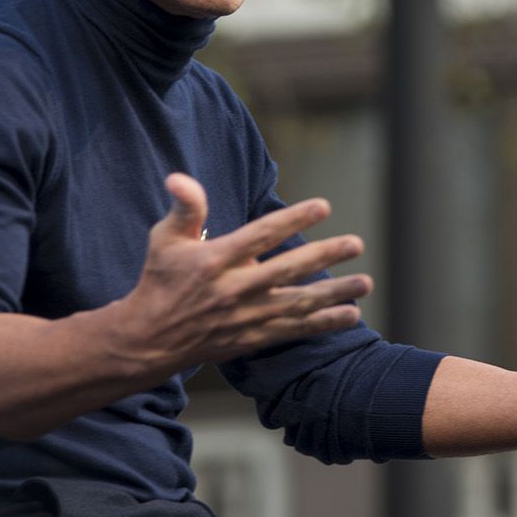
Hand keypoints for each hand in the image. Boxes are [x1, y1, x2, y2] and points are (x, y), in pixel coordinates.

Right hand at [104, 173, 372, 377]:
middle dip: (325, 256)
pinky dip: (325, 324)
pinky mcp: (253, 338)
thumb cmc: (161, 280)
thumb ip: (184, 208)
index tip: (323, 206)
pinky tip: (353, 315)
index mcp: (215, 260)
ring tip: (366, 282)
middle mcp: (234, 290)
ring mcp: (246, 317)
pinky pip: (295, 331)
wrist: (150, 338)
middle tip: (357, 243)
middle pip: (287, 270)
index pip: (261, 235)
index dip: (293, 219)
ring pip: (298, 304)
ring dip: (335, 293)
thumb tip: (180, 177)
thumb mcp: (164, 239)